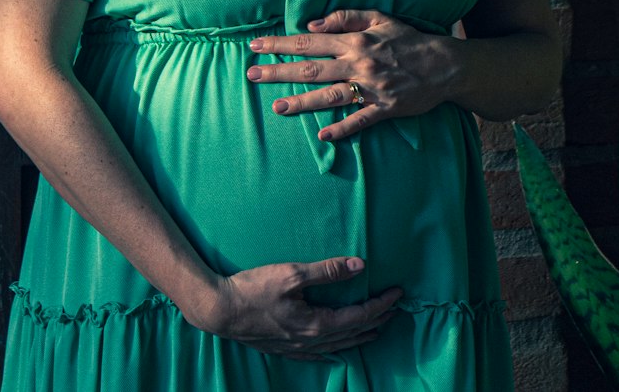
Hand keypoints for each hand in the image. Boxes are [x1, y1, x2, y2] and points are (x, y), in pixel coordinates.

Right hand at [189, 255, 402, 360]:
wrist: (221, 311)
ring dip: (361, 335)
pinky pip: (321, 353)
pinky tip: (338, 347)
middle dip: (377, 320)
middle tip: (394, 309)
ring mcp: (299, 347)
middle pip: (354, 333)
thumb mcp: (292, 274)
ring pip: (340, 345)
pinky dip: (337, 347)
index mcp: (317, 323)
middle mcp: (312, 340)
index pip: (359, 316)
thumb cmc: (254, 289)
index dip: (381, 305)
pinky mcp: (286, 348)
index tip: (397, 293)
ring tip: (376, 327)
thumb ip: (327, 270)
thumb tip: (359, 266)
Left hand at [247, 7, 463, 143]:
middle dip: (279, 72)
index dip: (281, 44)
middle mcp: (358, 64)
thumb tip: (313, 24)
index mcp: (355, 41)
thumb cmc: (408, 39)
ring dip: (302, 103)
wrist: (443, 64)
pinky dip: (342, 129)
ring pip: (330, 96)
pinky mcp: (385, 109)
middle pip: (311, 68)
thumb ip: (346, 17)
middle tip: (251, 75)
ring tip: (277, 108)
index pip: (309, 41)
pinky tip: (323, 136)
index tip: (256, 46)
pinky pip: (360, 121)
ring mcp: (371, 88)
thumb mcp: (379, 17)